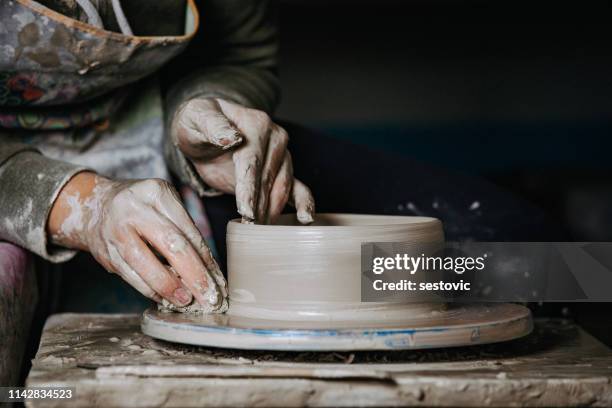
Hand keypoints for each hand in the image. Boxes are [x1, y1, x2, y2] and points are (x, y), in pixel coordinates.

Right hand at [48, 172, 227, 311]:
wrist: (94, 205)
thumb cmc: (142, 207)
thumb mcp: (165, 204)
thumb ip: (185, 230)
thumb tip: (210, 271)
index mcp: (156, 193)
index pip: (188, 230)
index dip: (205, 259)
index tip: (219, 281)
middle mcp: (134, 209)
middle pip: (170, 244)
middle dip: (193, 274)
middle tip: (209, 297)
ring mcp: (116, 231)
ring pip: (145, 264)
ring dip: (169, 287)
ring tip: (186, 301)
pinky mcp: (105, 253)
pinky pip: (130, 276)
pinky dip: (149, 290)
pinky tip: (165, 298)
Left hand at [171, 98, 314, 223]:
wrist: (207, 132)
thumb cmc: (199, 126)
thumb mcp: (196, 118)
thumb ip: (212, 126)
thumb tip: (231, 138)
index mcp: (257, 124)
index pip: (252, 161)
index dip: (248, 188)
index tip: (245, 212)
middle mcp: (276, 138)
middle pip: (268, 179)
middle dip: (258, 206)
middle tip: (247, 229)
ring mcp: (283, 155)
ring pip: (282, 187)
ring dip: (272, 211)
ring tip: (259, 231)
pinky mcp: (284, 171)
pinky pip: (298, 187)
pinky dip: (304, 203)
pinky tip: (305, 219)